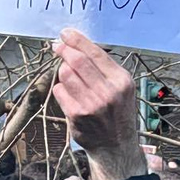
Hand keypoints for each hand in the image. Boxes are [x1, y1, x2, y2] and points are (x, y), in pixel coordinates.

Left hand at [53, 28, 146, 179]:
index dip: (77, 40)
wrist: (115, 146)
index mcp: (121, 81)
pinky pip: (59, 91)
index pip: (95, 53)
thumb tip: (79, 46)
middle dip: (64, 50)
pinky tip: (67, 92)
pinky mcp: (76, 115)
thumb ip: (104, 69)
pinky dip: (60, 88)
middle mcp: (108, 92)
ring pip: (66, 74)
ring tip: (67, 74)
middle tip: (57, 46)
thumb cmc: (117, 113)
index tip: (66, 34)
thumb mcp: (121, 88)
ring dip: (62, 70)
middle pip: (78, 61)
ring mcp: (92, 104)